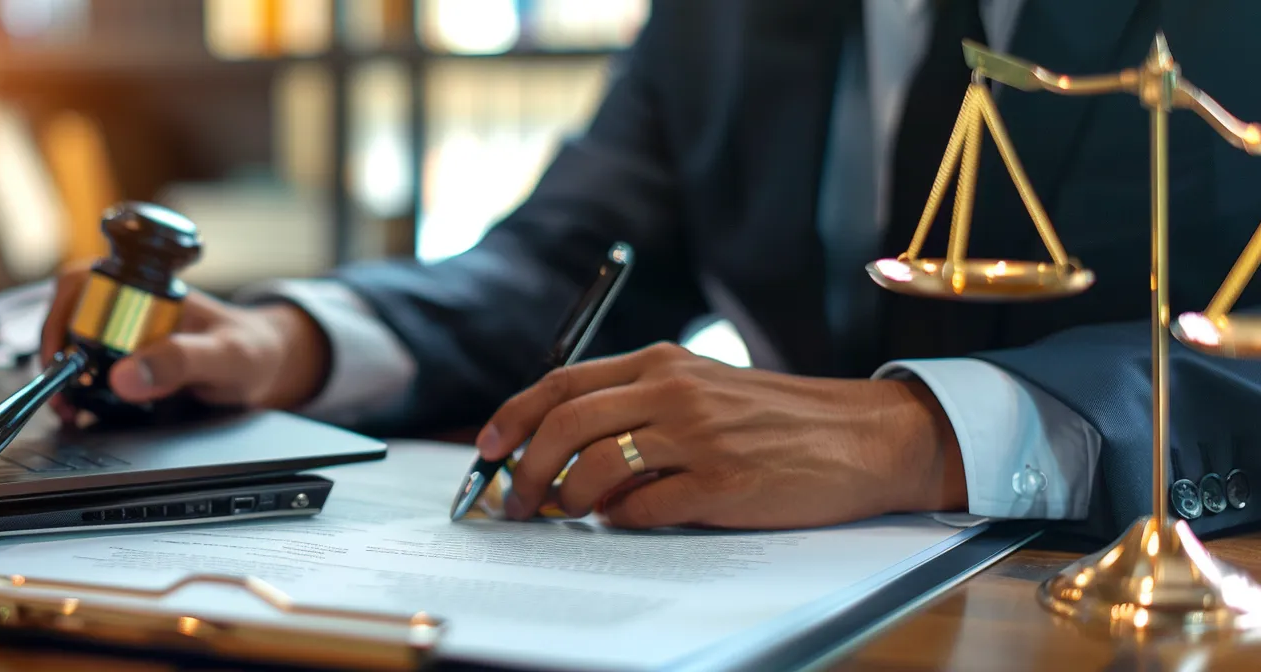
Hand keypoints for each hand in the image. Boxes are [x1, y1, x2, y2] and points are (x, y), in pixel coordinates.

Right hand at [40, 264, 330, 416]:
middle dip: (54, 350)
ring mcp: (128, 335)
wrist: (269, 367)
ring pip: (72, 342)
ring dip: (62, 374)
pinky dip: (77, 391)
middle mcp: (132, 307)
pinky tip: (81, 413)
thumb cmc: (254, 350)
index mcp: (152, 290)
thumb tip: (125, 377)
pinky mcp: (129, 362)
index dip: (65, 316)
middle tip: (60, 392)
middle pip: (68, 313)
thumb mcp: (226, 357)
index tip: (63, 358)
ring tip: (68, 408)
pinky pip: (89, 369)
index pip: (86, 281)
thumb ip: (181, 362)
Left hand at [475, 343, 966, 528]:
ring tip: (571, 514)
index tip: (486, 447)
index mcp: (662, 363)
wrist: (864, 436)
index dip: (513, 416)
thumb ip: (638, 406)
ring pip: (595, 469)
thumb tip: (563, 449)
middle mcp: (673, 391)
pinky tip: (628, 519)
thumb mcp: (702, 389)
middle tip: (516, 502)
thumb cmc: (777, 418)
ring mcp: (698, 437)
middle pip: (564, 426)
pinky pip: (643, 508)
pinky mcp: (722, 483)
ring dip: (569, 500)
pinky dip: (621, 520)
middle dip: (525, 469)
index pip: (562, 382)